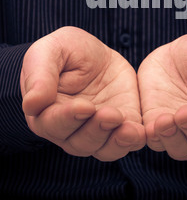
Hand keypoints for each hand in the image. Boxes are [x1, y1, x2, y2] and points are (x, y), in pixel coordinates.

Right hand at [20, 26, 144, 160]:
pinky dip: (134, 140)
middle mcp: (69, 130)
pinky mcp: (122, 126)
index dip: (68, 118)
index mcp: (46, 113)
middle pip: (79, 142)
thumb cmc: (65, 51)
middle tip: (111, 114)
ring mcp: (97, 131)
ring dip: (116, 141)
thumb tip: (31, 104)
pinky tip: (142, 131)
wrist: (93, 53)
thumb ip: (40, 75)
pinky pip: (127, 142)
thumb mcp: (50, 51)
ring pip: (104, 148)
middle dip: (96, 130)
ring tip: (128, 127)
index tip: (84, 106)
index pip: (53, 124)